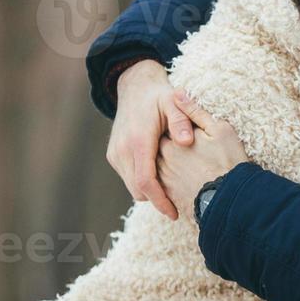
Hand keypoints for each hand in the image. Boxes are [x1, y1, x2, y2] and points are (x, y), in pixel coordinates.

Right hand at [106, 59, 197, 218]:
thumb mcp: (174, 103)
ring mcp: (115, 153)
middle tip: (180, 205)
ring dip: (149, 191)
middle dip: (157, 200)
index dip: (160, 201)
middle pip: (138, 189)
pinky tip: (161, 177)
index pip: (146, 181)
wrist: (135, 87)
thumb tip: (186, 142)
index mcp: (138, 140)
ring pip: (132, 186)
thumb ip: (181, 121)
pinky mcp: (113, 155)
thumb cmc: (160, 96)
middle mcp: (122, 150)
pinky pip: (128, 177)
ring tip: (173, 192)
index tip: (175, 213)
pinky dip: (142, 182)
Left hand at [157, 91, 249, 218]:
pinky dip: (169, 183)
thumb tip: (179, 93)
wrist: (232, 200)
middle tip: (186, 151)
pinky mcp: (171, 199)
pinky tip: (185, 182)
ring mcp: (165, 182)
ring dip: (166, 166)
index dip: (170, 129)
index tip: (182, 131)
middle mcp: (162, 162)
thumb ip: (195, 112)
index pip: (161, 131)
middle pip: (156, 151)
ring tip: (186, 167)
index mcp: (171, 143)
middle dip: (165, 148)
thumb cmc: (228, 162)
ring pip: (157, 170)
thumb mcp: (219, 130)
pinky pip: (162, 189)